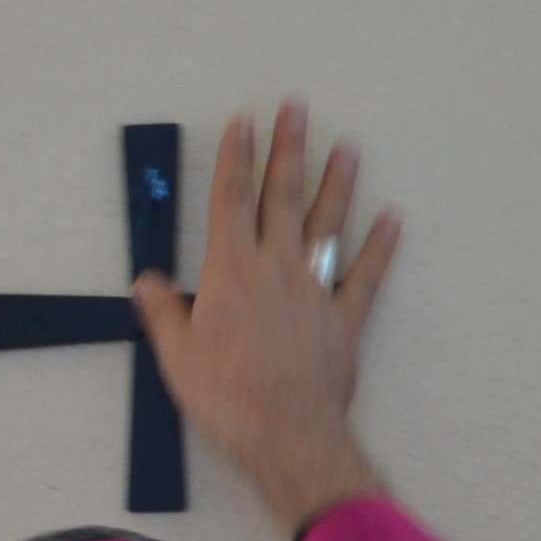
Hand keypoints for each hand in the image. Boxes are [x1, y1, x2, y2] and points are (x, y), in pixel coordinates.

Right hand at [132, 99, 401, 535]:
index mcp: (230, 271)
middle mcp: (275, 268)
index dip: (235, 157)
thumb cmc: (227, 397)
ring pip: (326, 225)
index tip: (242, 121)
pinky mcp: (344, 320)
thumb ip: (163, 313)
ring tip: (346, 147)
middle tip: (296, 107)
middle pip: (281, 197)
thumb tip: (147, 283)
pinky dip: (380, 246)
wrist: (286, 433)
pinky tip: (392, 218)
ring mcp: (314, 291)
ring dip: (336, 183)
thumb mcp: (176, 356)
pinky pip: (366, 276)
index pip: (230, 200)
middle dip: (287, 149)